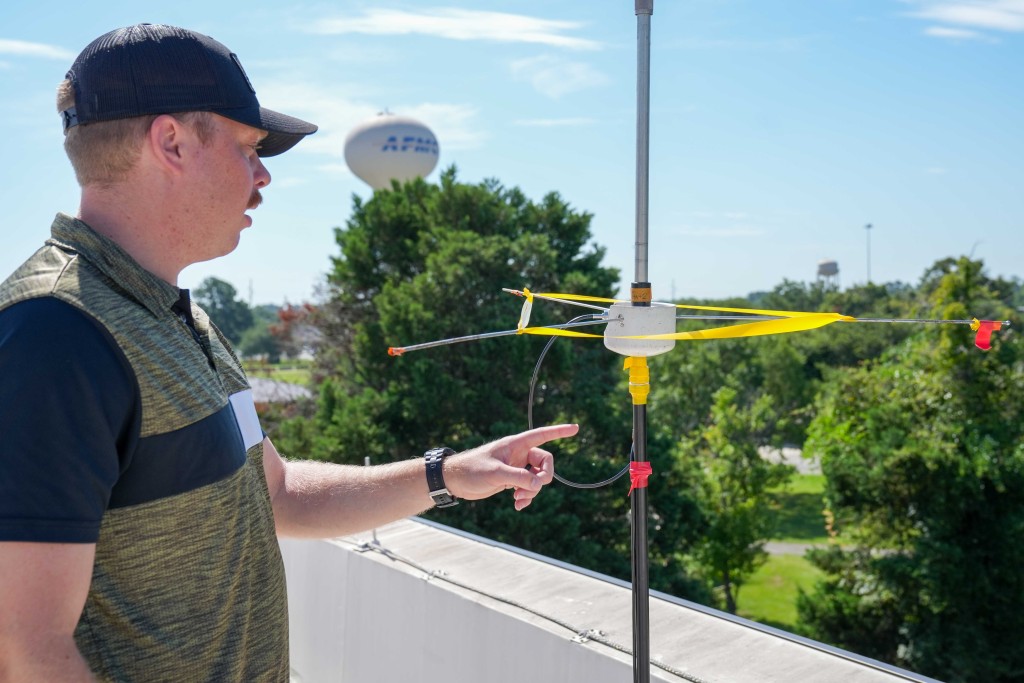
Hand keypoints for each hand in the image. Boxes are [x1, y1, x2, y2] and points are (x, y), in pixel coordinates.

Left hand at [444, 424, 578, 510]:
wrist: (454, 480)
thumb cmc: (471, 470)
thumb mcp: (496, 474)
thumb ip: (518, 478)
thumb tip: (539, 485)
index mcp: (516, 444)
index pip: (542, 435)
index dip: (559, 431)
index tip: (576, 428)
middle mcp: (518, 454)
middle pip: (545, 462)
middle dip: (543, 478)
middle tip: (533, 488)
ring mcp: (516, 467)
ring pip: (537, 478)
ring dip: (533, 491)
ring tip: (518, 501)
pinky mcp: (511, 479)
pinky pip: (528, 487)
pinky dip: (527, 496)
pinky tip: (517, 505)